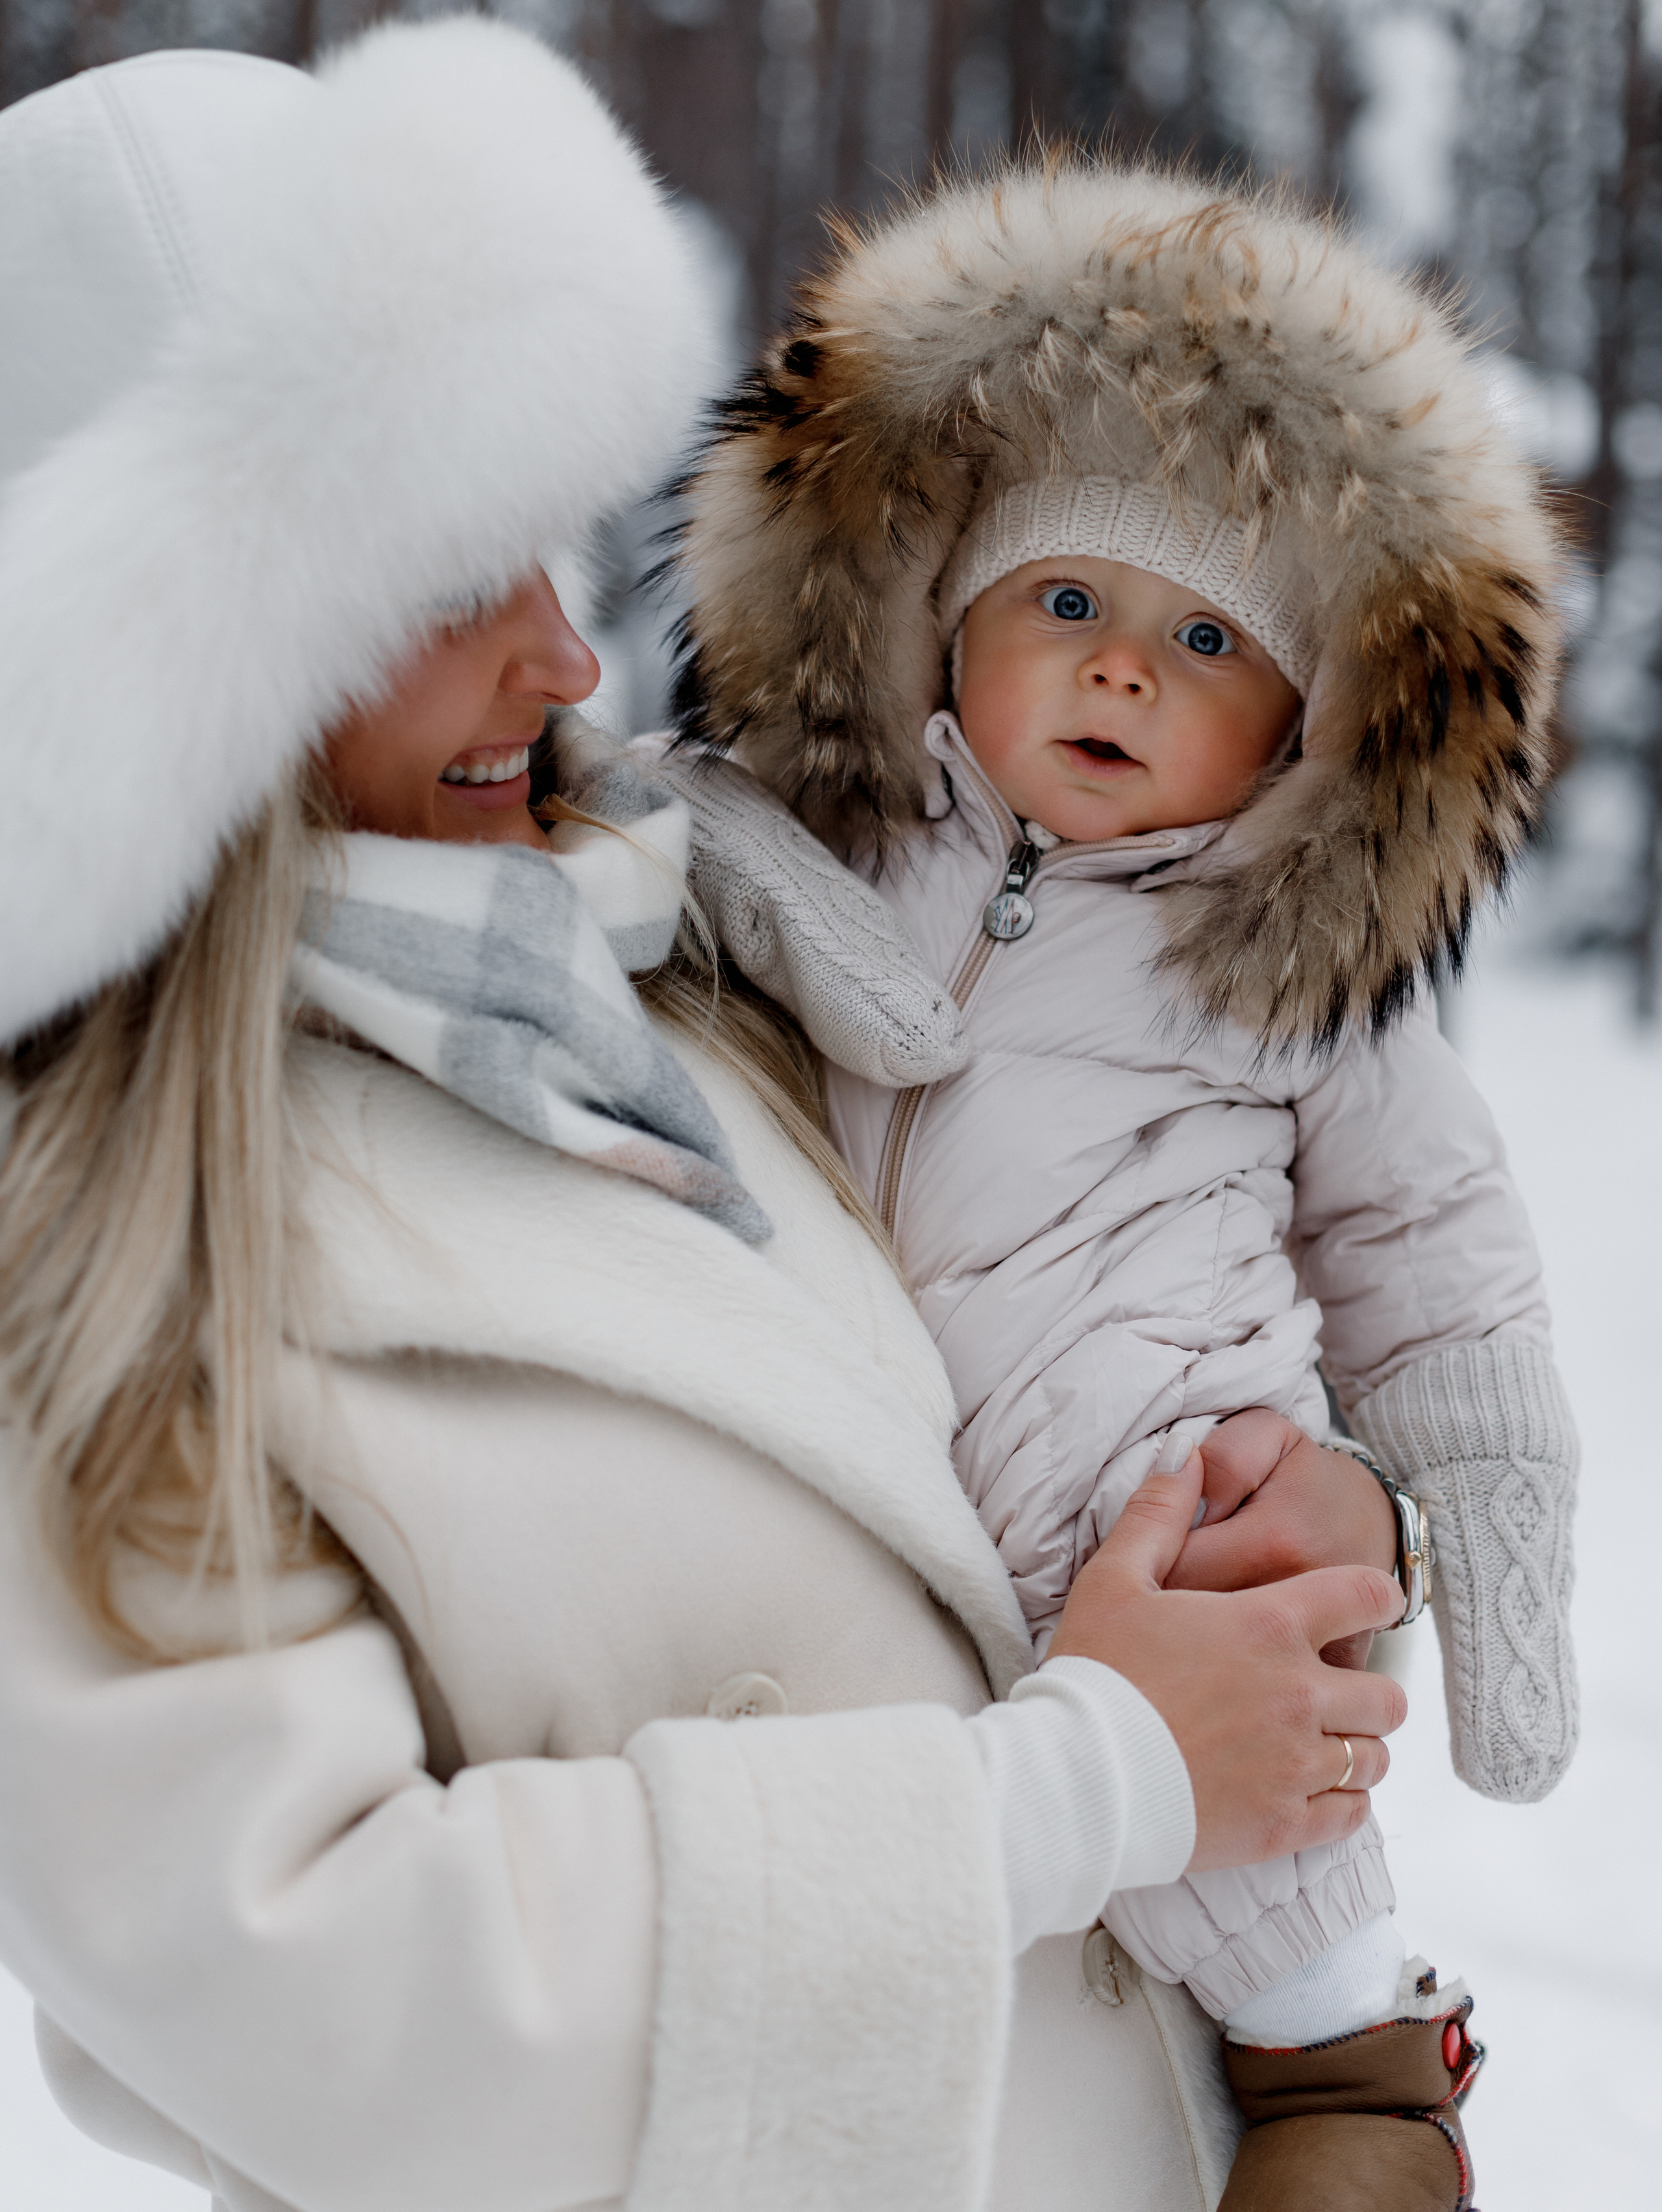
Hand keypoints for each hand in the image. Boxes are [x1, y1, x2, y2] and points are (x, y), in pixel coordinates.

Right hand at [1049, 1449, 1405, 1872]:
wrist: (1076, 1778)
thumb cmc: (1094, 1674)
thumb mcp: (1115, 1579)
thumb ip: (1158, 1514)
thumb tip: (1186, 1454)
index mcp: (1268, 1626)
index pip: (1366, 1596)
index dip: (1376, 1596)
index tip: (1367, 1605)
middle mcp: (1298, 1694)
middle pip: (1387, 1694)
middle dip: (1369, 1691)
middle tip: (1333, 1690)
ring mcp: (1296, 1764)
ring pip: (1375, 1757)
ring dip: (1358, 1747)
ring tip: (1322, 1743)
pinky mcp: (1284, 1825)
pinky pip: (1351, 1814)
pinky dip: (1343, 1802)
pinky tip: (1312, 1790)